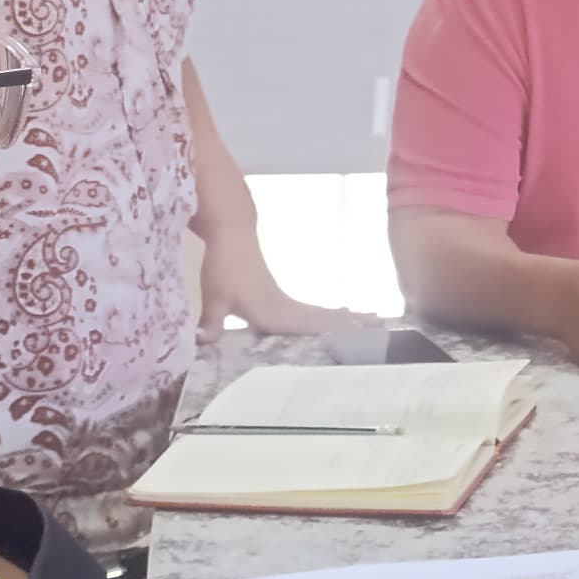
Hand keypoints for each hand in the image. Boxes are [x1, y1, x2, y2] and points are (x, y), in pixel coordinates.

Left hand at [201, 260, 371, 338]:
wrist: (231, 233)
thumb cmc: (223, 265)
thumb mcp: (213, 296)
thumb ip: (210, 323)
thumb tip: (201, 344)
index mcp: (271, 311)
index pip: (303, 328)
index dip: (327, 335)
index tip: (353, 340)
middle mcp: (283, 306)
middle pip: (320, 319)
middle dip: (347, 327)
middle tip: (377, 329)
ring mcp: (284, 300)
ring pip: (318, 314)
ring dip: (343, 320)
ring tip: (370, 322)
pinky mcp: (280, 296)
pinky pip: (310, 310)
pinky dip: (328, 315)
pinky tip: (340, 314)